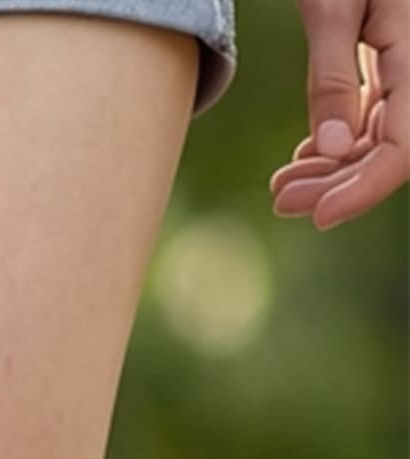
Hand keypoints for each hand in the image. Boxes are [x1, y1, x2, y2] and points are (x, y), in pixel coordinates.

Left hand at [273, 0, 405, 225]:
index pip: (405, 145)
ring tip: (283, 185)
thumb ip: (332, 76)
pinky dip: (340, 140)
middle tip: (281, 201)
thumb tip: (334, 149)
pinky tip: (304, 156)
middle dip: (339, 183)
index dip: (365, 188)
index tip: (317, 218)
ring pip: (383, 135)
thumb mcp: (333, 5)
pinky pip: (376, 114)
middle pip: (393, 148)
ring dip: (335, 168)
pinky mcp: (393, 56)